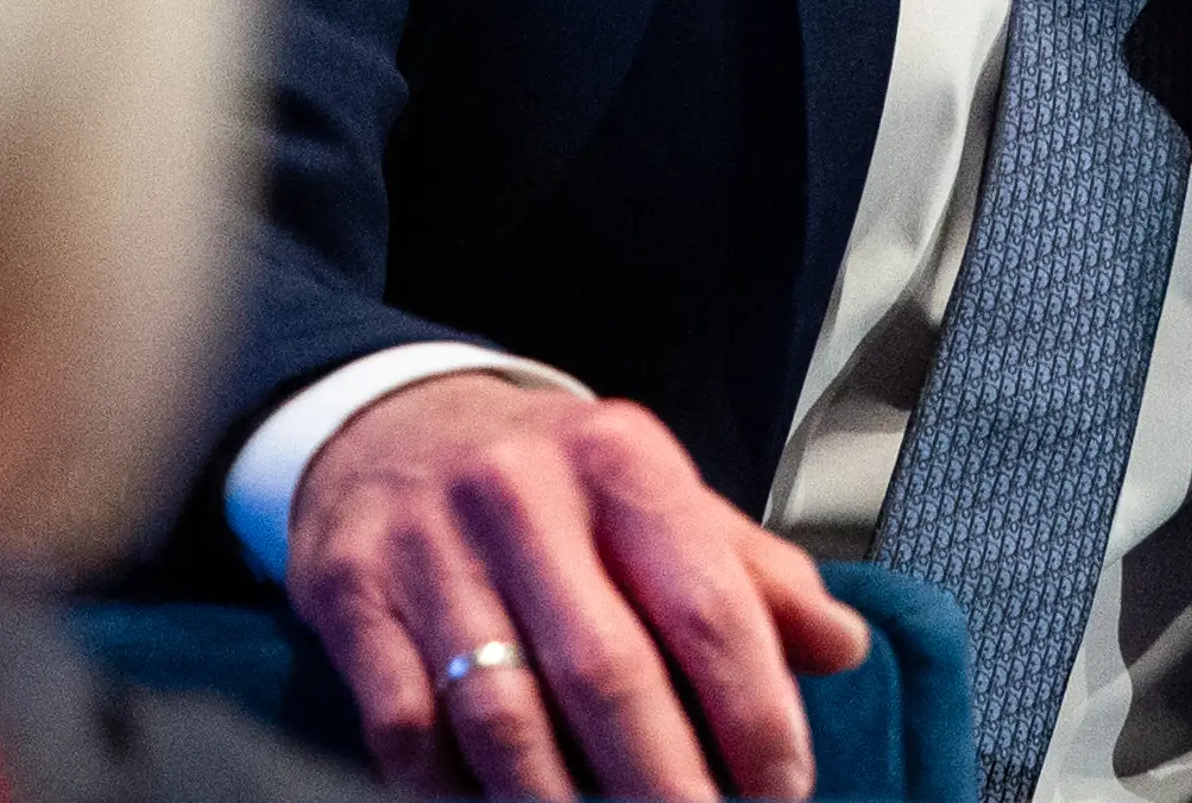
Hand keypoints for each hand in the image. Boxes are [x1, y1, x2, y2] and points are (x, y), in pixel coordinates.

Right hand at [289, 374, 868, 800]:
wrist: (390, 425)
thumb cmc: (546, 481)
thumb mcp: (653, 491)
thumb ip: (749, 571)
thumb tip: (839, 646)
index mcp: (620, 461)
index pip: (707, 603)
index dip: (754, 712)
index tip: (781, 788)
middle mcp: (523, 494)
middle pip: (607, 673)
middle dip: (666, 784)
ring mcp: (430, 546)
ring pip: (503, 715)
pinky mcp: (352, 594)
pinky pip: (407, 727)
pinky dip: (454, 787)